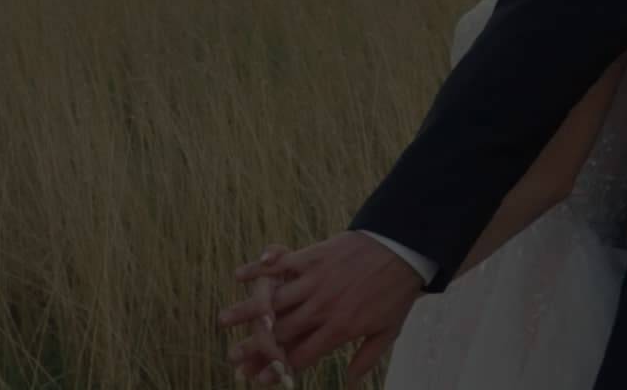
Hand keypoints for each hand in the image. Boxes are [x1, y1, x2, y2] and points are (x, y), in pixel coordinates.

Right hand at [219, 231, 424, 385]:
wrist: (402, 250)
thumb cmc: (396, 293)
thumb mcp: (387, 332)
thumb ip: (365, 358)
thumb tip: (350, 382)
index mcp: (338, 329)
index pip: (299, 355)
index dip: (277, 368)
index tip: (258, 378)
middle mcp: (321, 308)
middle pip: (280, 333)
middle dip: (253, 348)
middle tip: (232, 357)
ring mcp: (315, 281)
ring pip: (273, 300)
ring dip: (246, 311)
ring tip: (223, 321)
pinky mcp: (313, 257)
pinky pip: (280, 265)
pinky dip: (259, 269)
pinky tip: (239, 275)